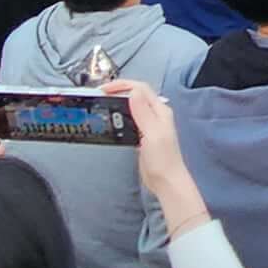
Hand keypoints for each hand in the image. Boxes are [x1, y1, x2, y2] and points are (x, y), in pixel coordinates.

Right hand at [116, 81, 206, 233]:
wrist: (166, 181)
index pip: (140, 88)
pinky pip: (131, 120)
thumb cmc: (163, 159)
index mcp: (160, 111)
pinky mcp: (143, 136)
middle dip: (118, 92)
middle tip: (100, 96)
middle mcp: (156, 115)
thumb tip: (134, 91)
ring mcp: (150, 125)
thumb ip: (143, 112)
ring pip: (132, 107)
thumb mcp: (152, 133)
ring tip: (103, 105)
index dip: (122, 85)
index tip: (104, 89)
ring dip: (118, 104)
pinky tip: (112, 121)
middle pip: (136, 95)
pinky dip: (120, 117)